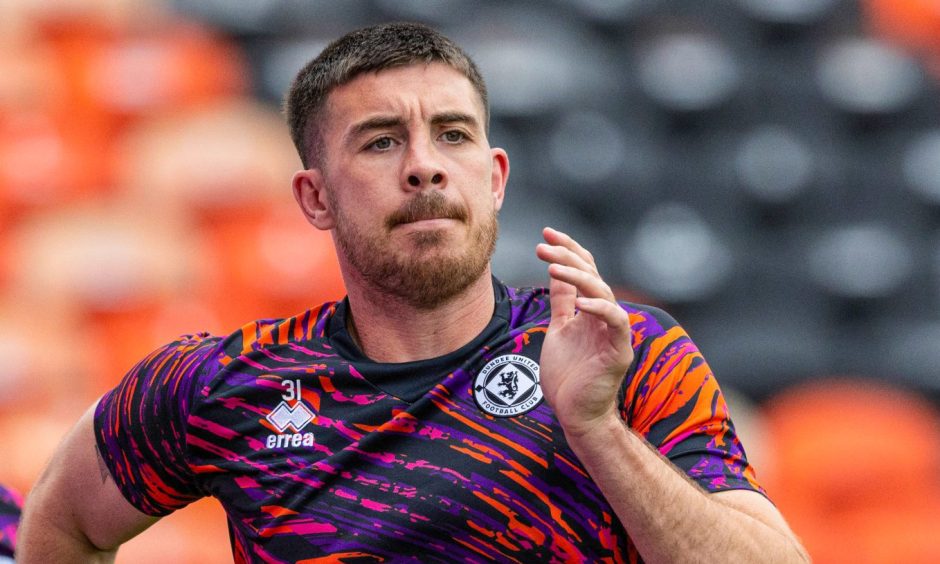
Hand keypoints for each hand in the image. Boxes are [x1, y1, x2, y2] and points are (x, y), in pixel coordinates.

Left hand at [535, 227, 633, 438]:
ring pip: (603, 293)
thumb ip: (562, 302)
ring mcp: (613, 333)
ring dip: (579, 277)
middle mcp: (604, 317)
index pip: (585, 270)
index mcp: (591, 311)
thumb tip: (556, 271)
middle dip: (568, 257)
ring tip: (552, 266)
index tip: (546, 233)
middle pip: (593, 276)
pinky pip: (616, 323)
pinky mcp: (619, 351)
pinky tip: (581, 303)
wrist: (575, 415)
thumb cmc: (568, 376)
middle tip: (542, 246)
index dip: (569, 249)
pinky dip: (601, 309)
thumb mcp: (559, 330)